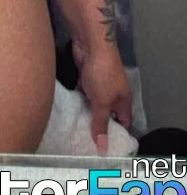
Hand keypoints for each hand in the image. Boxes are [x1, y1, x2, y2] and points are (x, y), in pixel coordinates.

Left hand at [72, 38, 132, 152]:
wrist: (91, 45)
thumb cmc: (103, 74)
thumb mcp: (102, 102)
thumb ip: (101, 123)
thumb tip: (104, 148)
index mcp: (123, 100)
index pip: (124, 122)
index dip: (117, 135)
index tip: (107, 149)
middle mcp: (113, 93)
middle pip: (108, 114)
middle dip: (99, 126)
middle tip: (87, 143)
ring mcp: (99, 84)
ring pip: (93, 104)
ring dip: (86, 113)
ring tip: (76, 131)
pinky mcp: (86, 77)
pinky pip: (83, 93)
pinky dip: (78, 101)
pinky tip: (69, 111)